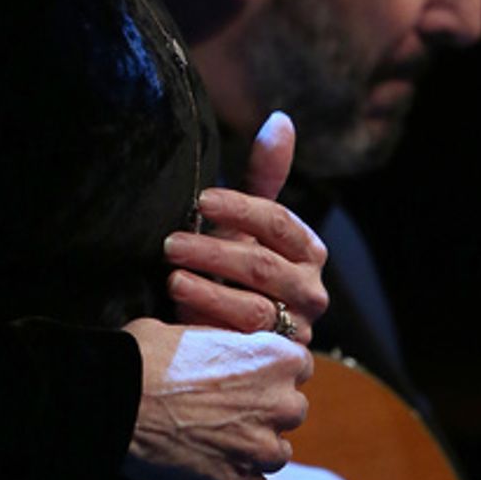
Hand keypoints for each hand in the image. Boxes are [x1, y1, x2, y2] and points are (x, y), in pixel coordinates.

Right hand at [122, 317, 311, 479]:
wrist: (114, 403)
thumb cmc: (145, 357)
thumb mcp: (193, 330)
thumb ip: (227, 344)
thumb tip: (228, 349)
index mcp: (275, 358)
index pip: (299, 366)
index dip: (272, 371)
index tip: (250, 375)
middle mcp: (280, 403)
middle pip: (292, 410)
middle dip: (266, 410)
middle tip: (228, 409)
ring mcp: (261, 448)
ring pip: (276, 453)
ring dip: (253, 448)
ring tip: (214, 439)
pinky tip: (209, 466)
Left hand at [164, 113, 328, 343]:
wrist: (224, 328)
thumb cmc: (235, 263)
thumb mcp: (246, 221)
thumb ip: (265, 174)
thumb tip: (281, 119)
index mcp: (308, 251)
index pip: (278, 223)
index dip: (241, 209)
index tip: (202, 200)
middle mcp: (310, 292)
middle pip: (264, 268)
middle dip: (214, 252)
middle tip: (170, 242)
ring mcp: (294, 330)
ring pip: (253, 308)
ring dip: (207, 289)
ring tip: (171, 275)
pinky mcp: (272, 361)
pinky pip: (242, 343)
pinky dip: (209, 322)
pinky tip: (179, 309)